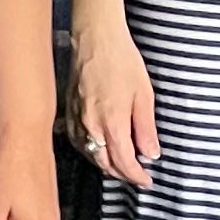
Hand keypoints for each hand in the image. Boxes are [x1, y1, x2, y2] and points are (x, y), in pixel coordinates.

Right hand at [70, 26, 160, 187]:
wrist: (96, 38)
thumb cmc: (121, 60)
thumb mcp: (144, 94)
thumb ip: (146, 128)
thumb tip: (151, 153)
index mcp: (112, 122)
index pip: (124, 162)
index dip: (136, 176)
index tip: (146, 180)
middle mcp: (91, 126)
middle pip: (105, 163)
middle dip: (122, 174)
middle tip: (137, 175)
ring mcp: (77, 120)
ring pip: (91, 155)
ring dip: (107, 164)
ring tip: (122, 165)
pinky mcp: (69, 112)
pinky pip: (79, 142)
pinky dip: (91, 151)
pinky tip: (99, 149)